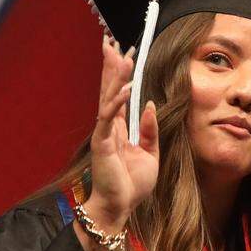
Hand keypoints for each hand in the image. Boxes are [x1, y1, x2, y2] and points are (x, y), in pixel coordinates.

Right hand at [88, 36, 159, 226]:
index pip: (118, 95)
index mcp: (118, 129)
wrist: (119, 208)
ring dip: (113, 77)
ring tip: (120, 56)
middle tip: (114, 42)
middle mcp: (108, 128)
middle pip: (109, 89)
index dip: (120, 75)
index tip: (126, 54)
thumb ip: (149, 130)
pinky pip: (108, 118)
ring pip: (107, 98)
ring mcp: (103, 134)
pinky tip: (124, 88)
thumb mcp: (149, 154)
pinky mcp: (101, 144)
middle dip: (112, 66)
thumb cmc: (131, 185)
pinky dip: (116, 102)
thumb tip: (149, 105)